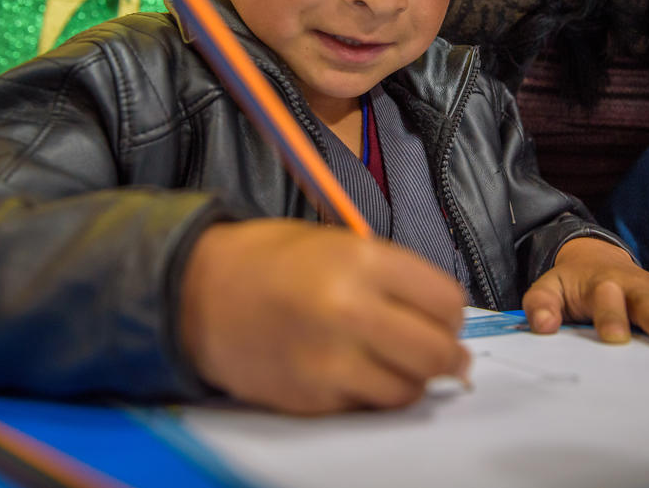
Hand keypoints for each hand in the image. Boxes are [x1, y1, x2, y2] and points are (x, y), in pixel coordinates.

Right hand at [178, 219, 468, 413]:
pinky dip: (371, 393)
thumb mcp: (337, 243)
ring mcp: (330, 360)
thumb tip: (443, 316)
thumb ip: (392, 276)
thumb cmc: (268, 262)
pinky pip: (368, 405)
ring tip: (393, 360)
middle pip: (437, 351)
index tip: (444, 316)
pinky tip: (354, 370)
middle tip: (440, 350)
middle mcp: (351, 310)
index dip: (451, 312)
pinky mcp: (312, 397)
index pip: (446, 300)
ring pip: (408, 389)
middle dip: (446, 353)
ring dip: (411, 378)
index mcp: (362, 261)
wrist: (197, 294)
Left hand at [522, 238, 648, 345]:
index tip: (615, 339)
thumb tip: (542, 326)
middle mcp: (631, 284)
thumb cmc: (572, 284)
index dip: (610, 316)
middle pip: (647, 301)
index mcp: (599, 284)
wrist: (594, 260)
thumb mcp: (548, 289)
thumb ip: (540, 306)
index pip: (604, 299)